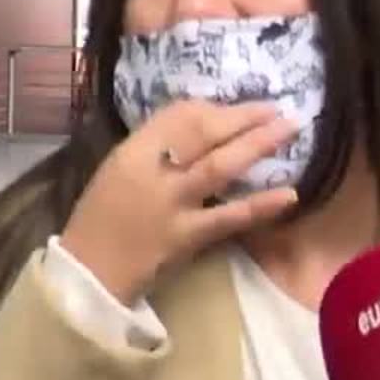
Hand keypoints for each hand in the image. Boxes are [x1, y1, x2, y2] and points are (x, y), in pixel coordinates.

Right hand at [60, 100, 301, 304]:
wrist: (89, 273)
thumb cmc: (101, 218)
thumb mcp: (119, 169)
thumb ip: (155, 147)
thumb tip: (202, 127)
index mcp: (132, 150)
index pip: (179, 115)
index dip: (215, 107)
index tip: (239, 108)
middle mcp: (153, 171)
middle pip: (204, 132)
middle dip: (244, 116)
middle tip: (278, 108)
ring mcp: (172, 204)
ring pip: (220, 166)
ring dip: (258, 144)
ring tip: (289, 129)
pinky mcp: (188, 237)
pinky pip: (230, 217)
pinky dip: (261, 205)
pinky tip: (290, 194)